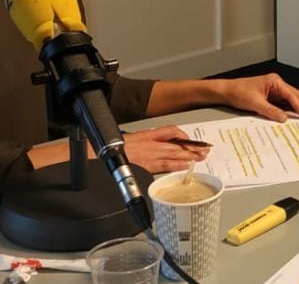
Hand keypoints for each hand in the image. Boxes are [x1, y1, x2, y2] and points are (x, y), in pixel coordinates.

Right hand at [27, 125, 207, 173]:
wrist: (93, 155)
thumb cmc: (108, 149)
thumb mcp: (129, 140)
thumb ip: (143, 143)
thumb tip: (153, 148)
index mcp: (146, 134)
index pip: (170, 131)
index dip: (184, 136)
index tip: (193, 141)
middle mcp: (149, 142)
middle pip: (175, 143)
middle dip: (192, 148)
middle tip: (205, 151)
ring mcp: (147, 154)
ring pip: (173, 154)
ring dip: (188, 157)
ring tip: (201, 158)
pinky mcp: (143, 165)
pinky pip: (163, 165)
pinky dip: (176, 166)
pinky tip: (185, 167)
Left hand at [217, 74, 298, 121]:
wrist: (227, 92)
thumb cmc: (239, 91)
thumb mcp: (255, 103)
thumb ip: (270, 111)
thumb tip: (283, 118)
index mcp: (274, 81)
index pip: (291, 94)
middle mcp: (276, 85)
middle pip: (294, 95)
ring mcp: (274, 91)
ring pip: (290, 99)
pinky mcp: (270, 97)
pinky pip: (283, 104)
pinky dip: (290, 110)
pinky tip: (294, 116)